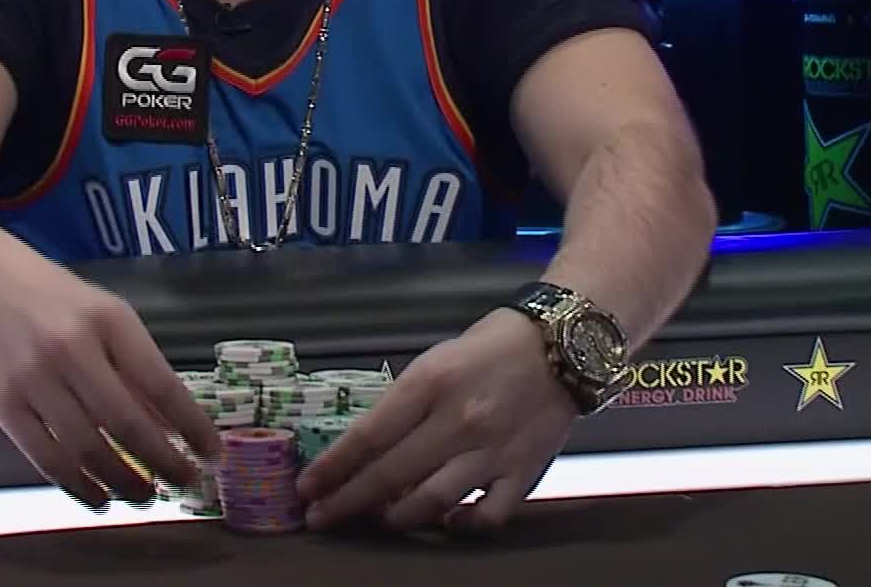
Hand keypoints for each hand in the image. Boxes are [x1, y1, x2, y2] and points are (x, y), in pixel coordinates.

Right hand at [0, 240, 221, 509]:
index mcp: (108, 322)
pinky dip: (78, 486)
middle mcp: (70, 348)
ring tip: (145, 496)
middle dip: (163, 463)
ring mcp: (33, 379)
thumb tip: (175, 429)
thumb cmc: (59, 304)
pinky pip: (46, 459)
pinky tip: (100, 497)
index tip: (212, 455)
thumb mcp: (109, 318)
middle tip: (185, 484)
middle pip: (125, 423)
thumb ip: (138, 368)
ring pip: (87, 448)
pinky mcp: (3, 405)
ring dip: (124, 482)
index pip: (161, 384)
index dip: (191, 426)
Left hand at [298, 308, 576, 533]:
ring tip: (376, 520)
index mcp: (430, 383)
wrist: (563, 343)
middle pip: (389, 474)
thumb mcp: (435, 361)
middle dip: (347, 501)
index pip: (368, 436)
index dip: (333, 467)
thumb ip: (404, 403)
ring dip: (395, 517)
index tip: (307, 487)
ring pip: (431, 501)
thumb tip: (368, 447)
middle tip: (320, 518)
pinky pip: (489, 515)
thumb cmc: (490, 347)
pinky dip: (463, 526)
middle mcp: (458, 419)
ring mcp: (492, 450)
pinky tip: (446, 523)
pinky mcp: (524, 471)